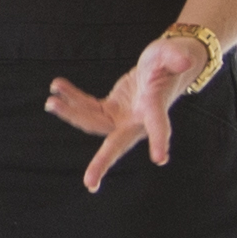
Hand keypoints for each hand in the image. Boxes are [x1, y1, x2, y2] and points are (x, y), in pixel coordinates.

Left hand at [46, 38, 199, 190]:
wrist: (164, 68)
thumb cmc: (171, 61)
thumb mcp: (172, 54)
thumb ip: (176, 57)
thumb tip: (185, 61)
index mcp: (155, 108)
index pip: (159, 125)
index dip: (160, 140)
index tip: (160, 159)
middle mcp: (137, 121)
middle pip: (118, 144)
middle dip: (102, 163)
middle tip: (90, 183)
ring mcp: (122, 118)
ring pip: (93, 123)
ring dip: (71, 114)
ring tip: (51, 102)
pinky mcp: (110, 110)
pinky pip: (87, 107)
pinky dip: (72, 98)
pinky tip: (57, 86)